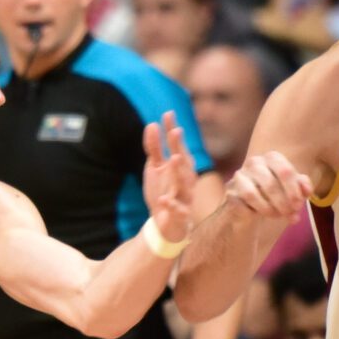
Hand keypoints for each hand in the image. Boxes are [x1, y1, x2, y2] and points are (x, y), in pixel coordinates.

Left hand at [141, 110, 198, 241]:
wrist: (164, 225)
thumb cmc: (163, 192)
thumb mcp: (155, 168)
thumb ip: (154, 148)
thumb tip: (152, 125)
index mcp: (180, 167)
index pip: (178, 146)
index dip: (173, 131)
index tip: (168, 113)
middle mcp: (186, 180)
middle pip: (184, 162)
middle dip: (180, 147)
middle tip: (175, 131)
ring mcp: (185, 197)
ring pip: (185, 184)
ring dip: (180, 172)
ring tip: (173, 159)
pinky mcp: (181, 215)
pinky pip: (179, 210)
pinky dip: (172, 205)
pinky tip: (164, 200)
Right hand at [225, 149, 313, 222]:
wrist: (249, 212)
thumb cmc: (275, 197)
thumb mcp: (293, 192)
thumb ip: (302, 187)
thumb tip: (307, 190)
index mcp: (271, 158)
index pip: (285, 171)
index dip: (294, 190)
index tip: (299, 205)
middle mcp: (254, 163)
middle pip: (271, 183)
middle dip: (284, 202)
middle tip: (290, 213)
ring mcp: (239, 176)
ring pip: (254, 193)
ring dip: (271, 208)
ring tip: (277, 215)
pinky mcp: (230, 192)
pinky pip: (243, 203)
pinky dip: (257, 211)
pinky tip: (263, 215)